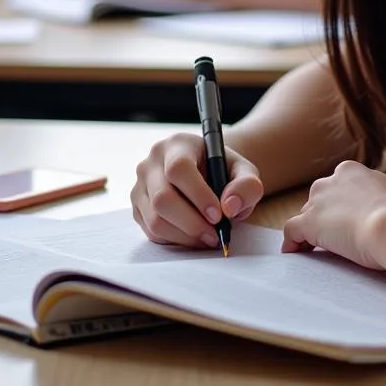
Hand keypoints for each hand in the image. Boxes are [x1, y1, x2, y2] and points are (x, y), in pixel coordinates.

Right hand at [130, 133, 263, 247]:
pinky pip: (151, 231)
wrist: (205, 175)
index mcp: (177, 145)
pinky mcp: (138, 207)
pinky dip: (175, 240)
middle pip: (163, 198)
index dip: (198, 195)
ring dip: (185, 236)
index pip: (178, 168)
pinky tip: (193, 236)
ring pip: (155, 218)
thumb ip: (247, 185)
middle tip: (215, 235)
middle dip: (192, 223)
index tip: (218, 215)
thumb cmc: (223, 172)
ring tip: (208, 237)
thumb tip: (230, 206)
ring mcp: (140, 185)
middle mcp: (151, 162)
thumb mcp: (243, 172)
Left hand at [282, 161, 385, 269]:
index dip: (340, 204)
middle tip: (334, 235)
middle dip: (325, 215)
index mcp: (350, 172)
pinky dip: (291, 241)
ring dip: (309, 229)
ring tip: (312, 248)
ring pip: (306, 214)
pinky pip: (292, 231)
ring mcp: (317, 202)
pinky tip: (292, 252)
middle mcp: (329, 182)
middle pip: (319, 200)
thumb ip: (383, 195)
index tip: (346, 217)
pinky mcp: (310, 223)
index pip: (337, 187)